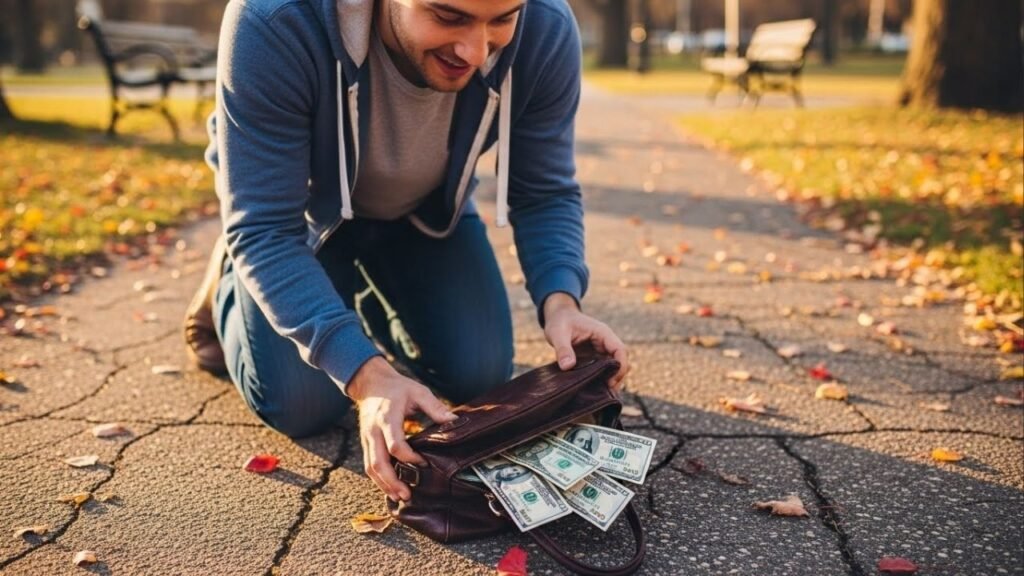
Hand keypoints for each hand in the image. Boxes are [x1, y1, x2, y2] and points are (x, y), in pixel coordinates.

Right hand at [347, 356, 456, 501]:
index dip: (410, 458)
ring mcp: (367, 438)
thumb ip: (435, 407)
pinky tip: (389, 488)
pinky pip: (369, 464)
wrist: (371, 382)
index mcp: (387, 418)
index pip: (395, 445)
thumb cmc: (396, 387)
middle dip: (391, 481)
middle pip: (378, 462)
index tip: (425, 464)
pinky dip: (378, 479)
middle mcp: (374, 431)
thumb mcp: (418, 391)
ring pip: (370, 467)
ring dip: (383, 484)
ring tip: (399, 496)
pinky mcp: (365, 443)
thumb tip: (454, 420)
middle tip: (406, 494)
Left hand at [542, 293, 629, 390]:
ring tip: (600, 395)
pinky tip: (593, 390)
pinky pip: (602, 370)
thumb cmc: (559, 321)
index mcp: (602, 333)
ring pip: (613, 367)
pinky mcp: (594, 358)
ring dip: (610, 380)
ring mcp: (601, 350)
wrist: (558, 317)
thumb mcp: (558, 333)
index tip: (611, 381)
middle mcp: (605, 342)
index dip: (620, 366)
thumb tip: (567, 366)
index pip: (620, 350)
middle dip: (617, 377)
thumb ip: (563, 349)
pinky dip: (600, 379)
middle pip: (620, 361)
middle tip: (606, 393)